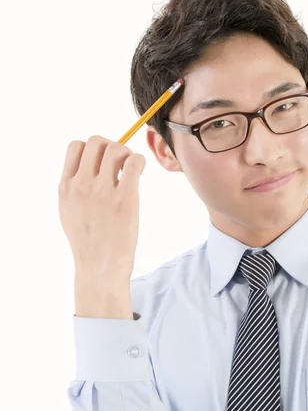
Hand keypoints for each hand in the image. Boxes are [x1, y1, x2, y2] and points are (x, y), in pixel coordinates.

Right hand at [58, 135, 145, 315]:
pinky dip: (139, 161)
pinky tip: (138, 173)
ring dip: (126, 154)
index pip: (75, 146)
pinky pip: (134, 162)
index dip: (92, 149)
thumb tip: (90, 164)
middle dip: (110, 146)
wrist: (100, 268)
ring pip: (116, 149)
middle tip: (119, 164)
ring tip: (129, 172)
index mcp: (65, 187)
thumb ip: (75, 186)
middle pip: (96, 142)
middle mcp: (81, 186)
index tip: (101, 162)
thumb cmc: (88, 242)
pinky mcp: (125, 199)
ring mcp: (102, 192)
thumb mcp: (69, 210)